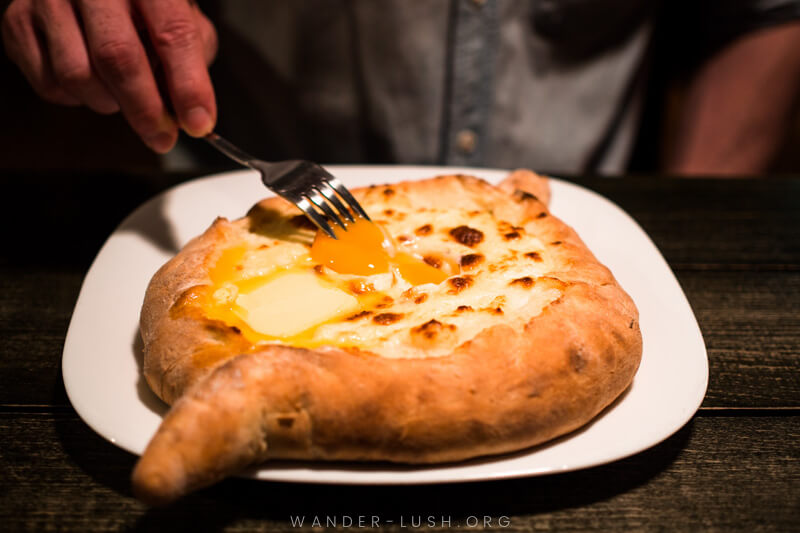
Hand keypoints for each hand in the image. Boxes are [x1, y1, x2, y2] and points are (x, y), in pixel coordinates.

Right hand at [2, 0, 217, 152]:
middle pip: (118, 57)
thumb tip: (191, 112)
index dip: (189, 85)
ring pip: (78, 75)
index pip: (172, 33)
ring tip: (123, 96)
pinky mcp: (17, 21)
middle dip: (145, 109)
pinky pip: (49, 83)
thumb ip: (192, 58)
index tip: (199, 123)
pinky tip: (91, 82)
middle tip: (162, 137)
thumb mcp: (180, 16)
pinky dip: (76, 99)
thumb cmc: (141, 4)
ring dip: (108, 103)